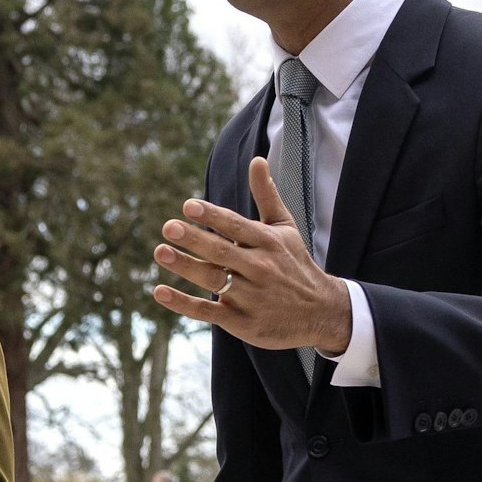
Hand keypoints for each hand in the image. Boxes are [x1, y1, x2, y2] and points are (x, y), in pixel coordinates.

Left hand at [151, 157, 351, 354]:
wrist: (322, 313)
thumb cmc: (294, 263)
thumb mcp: (285, 228)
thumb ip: (267, 195)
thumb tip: (257, 159)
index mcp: (268, 243)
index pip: (236, 227)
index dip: (213, 216)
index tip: (188, 206)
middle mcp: (260, 269)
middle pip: (222, 252)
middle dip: (195, 239)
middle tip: (168, 227)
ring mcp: (251, 297)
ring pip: (214, 279)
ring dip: (185, 266)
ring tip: (160, 252)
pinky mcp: (241, 322)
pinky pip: (207, 311)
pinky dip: (183, 304)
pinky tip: (160, 292)